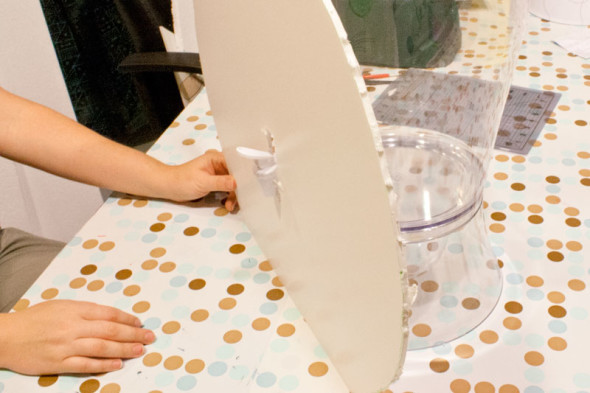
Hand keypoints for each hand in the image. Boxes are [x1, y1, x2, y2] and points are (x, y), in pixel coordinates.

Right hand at [0, 300, 154, 374]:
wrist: (6, 336)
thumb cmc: (35, 319)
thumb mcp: (61, 306)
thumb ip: (85, 310)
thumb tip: (111, 317)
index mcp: (75, 309)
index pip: (109, 313)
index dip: (128, 318)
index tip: (140, 323)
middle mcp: (73, 326)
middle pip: (110, 330)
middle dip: (133, 334)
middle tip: (149, 337)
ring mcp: (66, 345)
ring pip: (102, 347)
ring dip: (124, 349)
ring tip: (140, 350)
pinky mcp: (58, 362)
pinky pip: (85, 364)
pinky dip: (103, 364)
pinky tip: (118, 363)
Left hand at [163, 149, 237, 210]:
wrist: (169, 187)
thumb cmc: (182, 180)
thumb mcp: (203, 182)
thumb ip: (220, 182)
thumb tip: (236, 183)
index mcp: (216, 158)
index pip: (235, 163)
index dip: (243, 173)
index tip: (249, 184)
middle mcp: (218, 164)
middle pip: (236, 175)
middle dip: (238, 188)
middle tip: (239, 199)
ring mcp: (217, 174)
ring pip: (233, 184)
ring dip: (233, 195)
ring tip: (230, 205)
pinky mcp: (216, 183)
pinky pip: (227, 189)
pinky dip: (228, 197)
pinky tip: (227, 204)